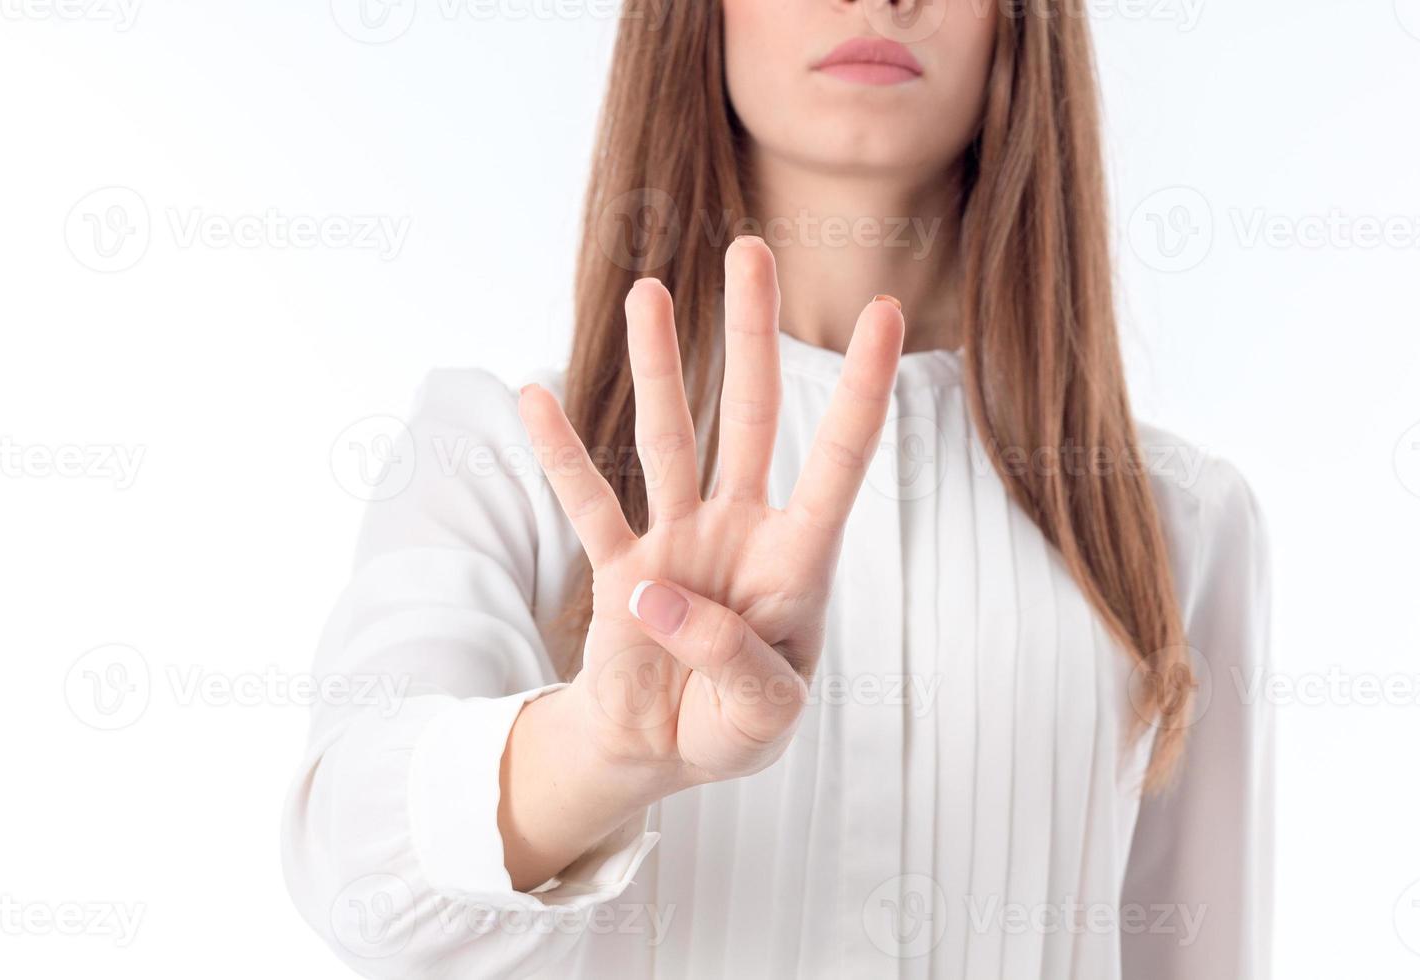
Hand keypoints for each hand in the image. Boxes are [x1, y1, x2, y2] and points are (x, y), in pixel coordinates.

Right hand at [519, 236, 904, 795]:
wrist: (664, 753)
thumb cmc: (734, 729)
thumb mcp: (760, 718)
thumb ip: (728, 658)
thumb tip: (655, 589)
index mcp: (798, 564)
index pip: (837, 464)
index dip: (861, 390)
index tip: (885, 310)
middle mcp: (739, 533)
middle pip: (750, 416)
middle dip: (751, 334)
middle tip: (750, 249)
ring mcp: (676, 542)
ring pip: (668, 438)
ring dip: (657, 365)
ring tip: (650, 290)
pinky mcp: (617, 568)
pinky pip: (587, 504)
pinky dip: (562, 455)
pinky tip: (535, 396)